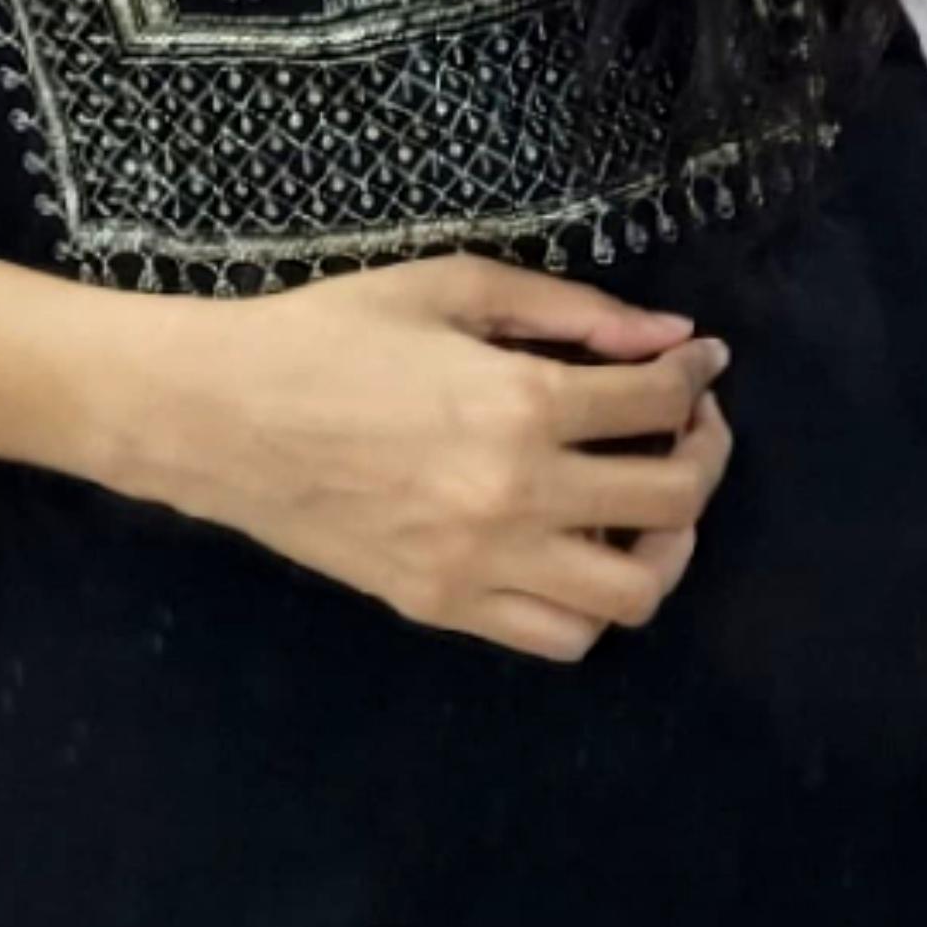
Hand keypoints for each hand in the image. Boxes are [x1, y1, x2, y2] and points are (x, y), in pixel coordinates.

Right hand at [146, 250, 734, 666]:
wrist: (220, 416)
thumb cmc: (332, 333)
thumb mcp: (453, 288)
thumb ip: (571, 310)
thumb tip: (668, 335)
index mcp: (521, 402)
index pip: (660, 402)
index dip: (698, 376)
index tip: (702, 362)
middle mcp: (516, 495)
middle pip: (673, 500)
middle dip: (706, 454)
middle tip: (689, 426)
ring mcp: (480, 565)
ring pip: (632, 595)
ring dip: (665, 547)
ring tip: (648, 507)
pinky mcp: (443, 607)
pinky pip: (559, 638)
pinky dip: (593, 604)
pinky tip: (579, 552)